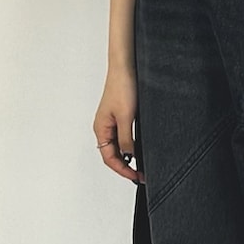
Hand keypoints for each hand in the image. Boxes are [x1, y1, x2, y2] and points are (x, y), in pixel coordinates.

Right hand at [94, 68, 143, 182]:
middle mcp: (104, 127)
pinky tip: (140, 149)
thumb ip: (127, 138)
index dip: (123, 170)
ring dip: (129, 158)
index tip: (136, 177)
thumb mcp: (127, 117)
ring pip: (118, 147)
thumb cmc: (122, 86)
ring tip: (142, 166)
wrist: (126, 67)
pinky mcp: (120, 116)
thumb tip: (129, 156)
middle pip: (112, 155)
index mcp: (101, 129)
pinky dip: (131, 146)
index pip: (109, 158)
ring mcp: (111, 122)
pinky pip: (123, 136)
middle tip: (142, 175)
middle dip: (126, 167)